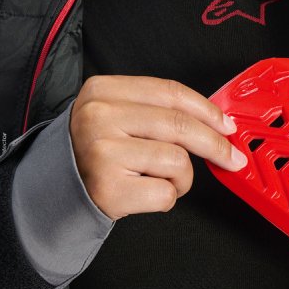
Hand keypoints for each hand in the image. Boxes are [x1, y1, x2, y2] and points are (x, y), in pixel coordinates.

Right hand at [69, 75, 246, 220]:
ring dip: (181, 178)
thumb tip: (218, 122)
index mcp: (103, 90)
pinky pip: (165, 193)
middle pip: (180, 126)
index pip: (170, 93)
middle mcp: (99, 116)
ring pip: (177, 161)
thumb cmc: (98, 150)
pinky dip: (166, 198)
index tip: (228, 125)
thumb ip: (160, 111)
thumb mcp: (119, 115)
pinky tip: (144, 193)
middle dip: (215, 144)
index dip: (207, 110)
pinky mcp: (108, 188)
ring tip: (159, 179)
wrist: (56, 188)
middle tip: (231, 158)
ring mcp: (102, 152)